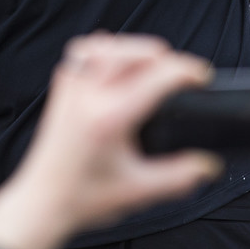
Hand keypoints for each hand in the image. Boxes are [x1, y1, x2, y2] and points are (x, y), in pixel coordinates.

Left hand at [0, 34, 218, 248]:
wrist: (42, 203)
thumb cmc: (83, 198)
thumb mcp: (138, 192)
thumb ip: (178, 177)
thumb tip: (208, 165)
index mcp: (111, 117)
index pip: (158, 76)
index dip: (188, 72)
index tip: (202, 78)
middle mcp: (89, 96)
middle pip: (134, 52)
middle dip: (165, 57)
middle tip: (181, 74)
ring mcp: (72, 89)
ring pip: (107, 45)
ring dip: (134, 49)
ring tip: (152, 65)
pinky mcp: (62, 90)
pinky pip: (84, 52)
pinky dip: (106, 50)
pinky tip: (117, 65)